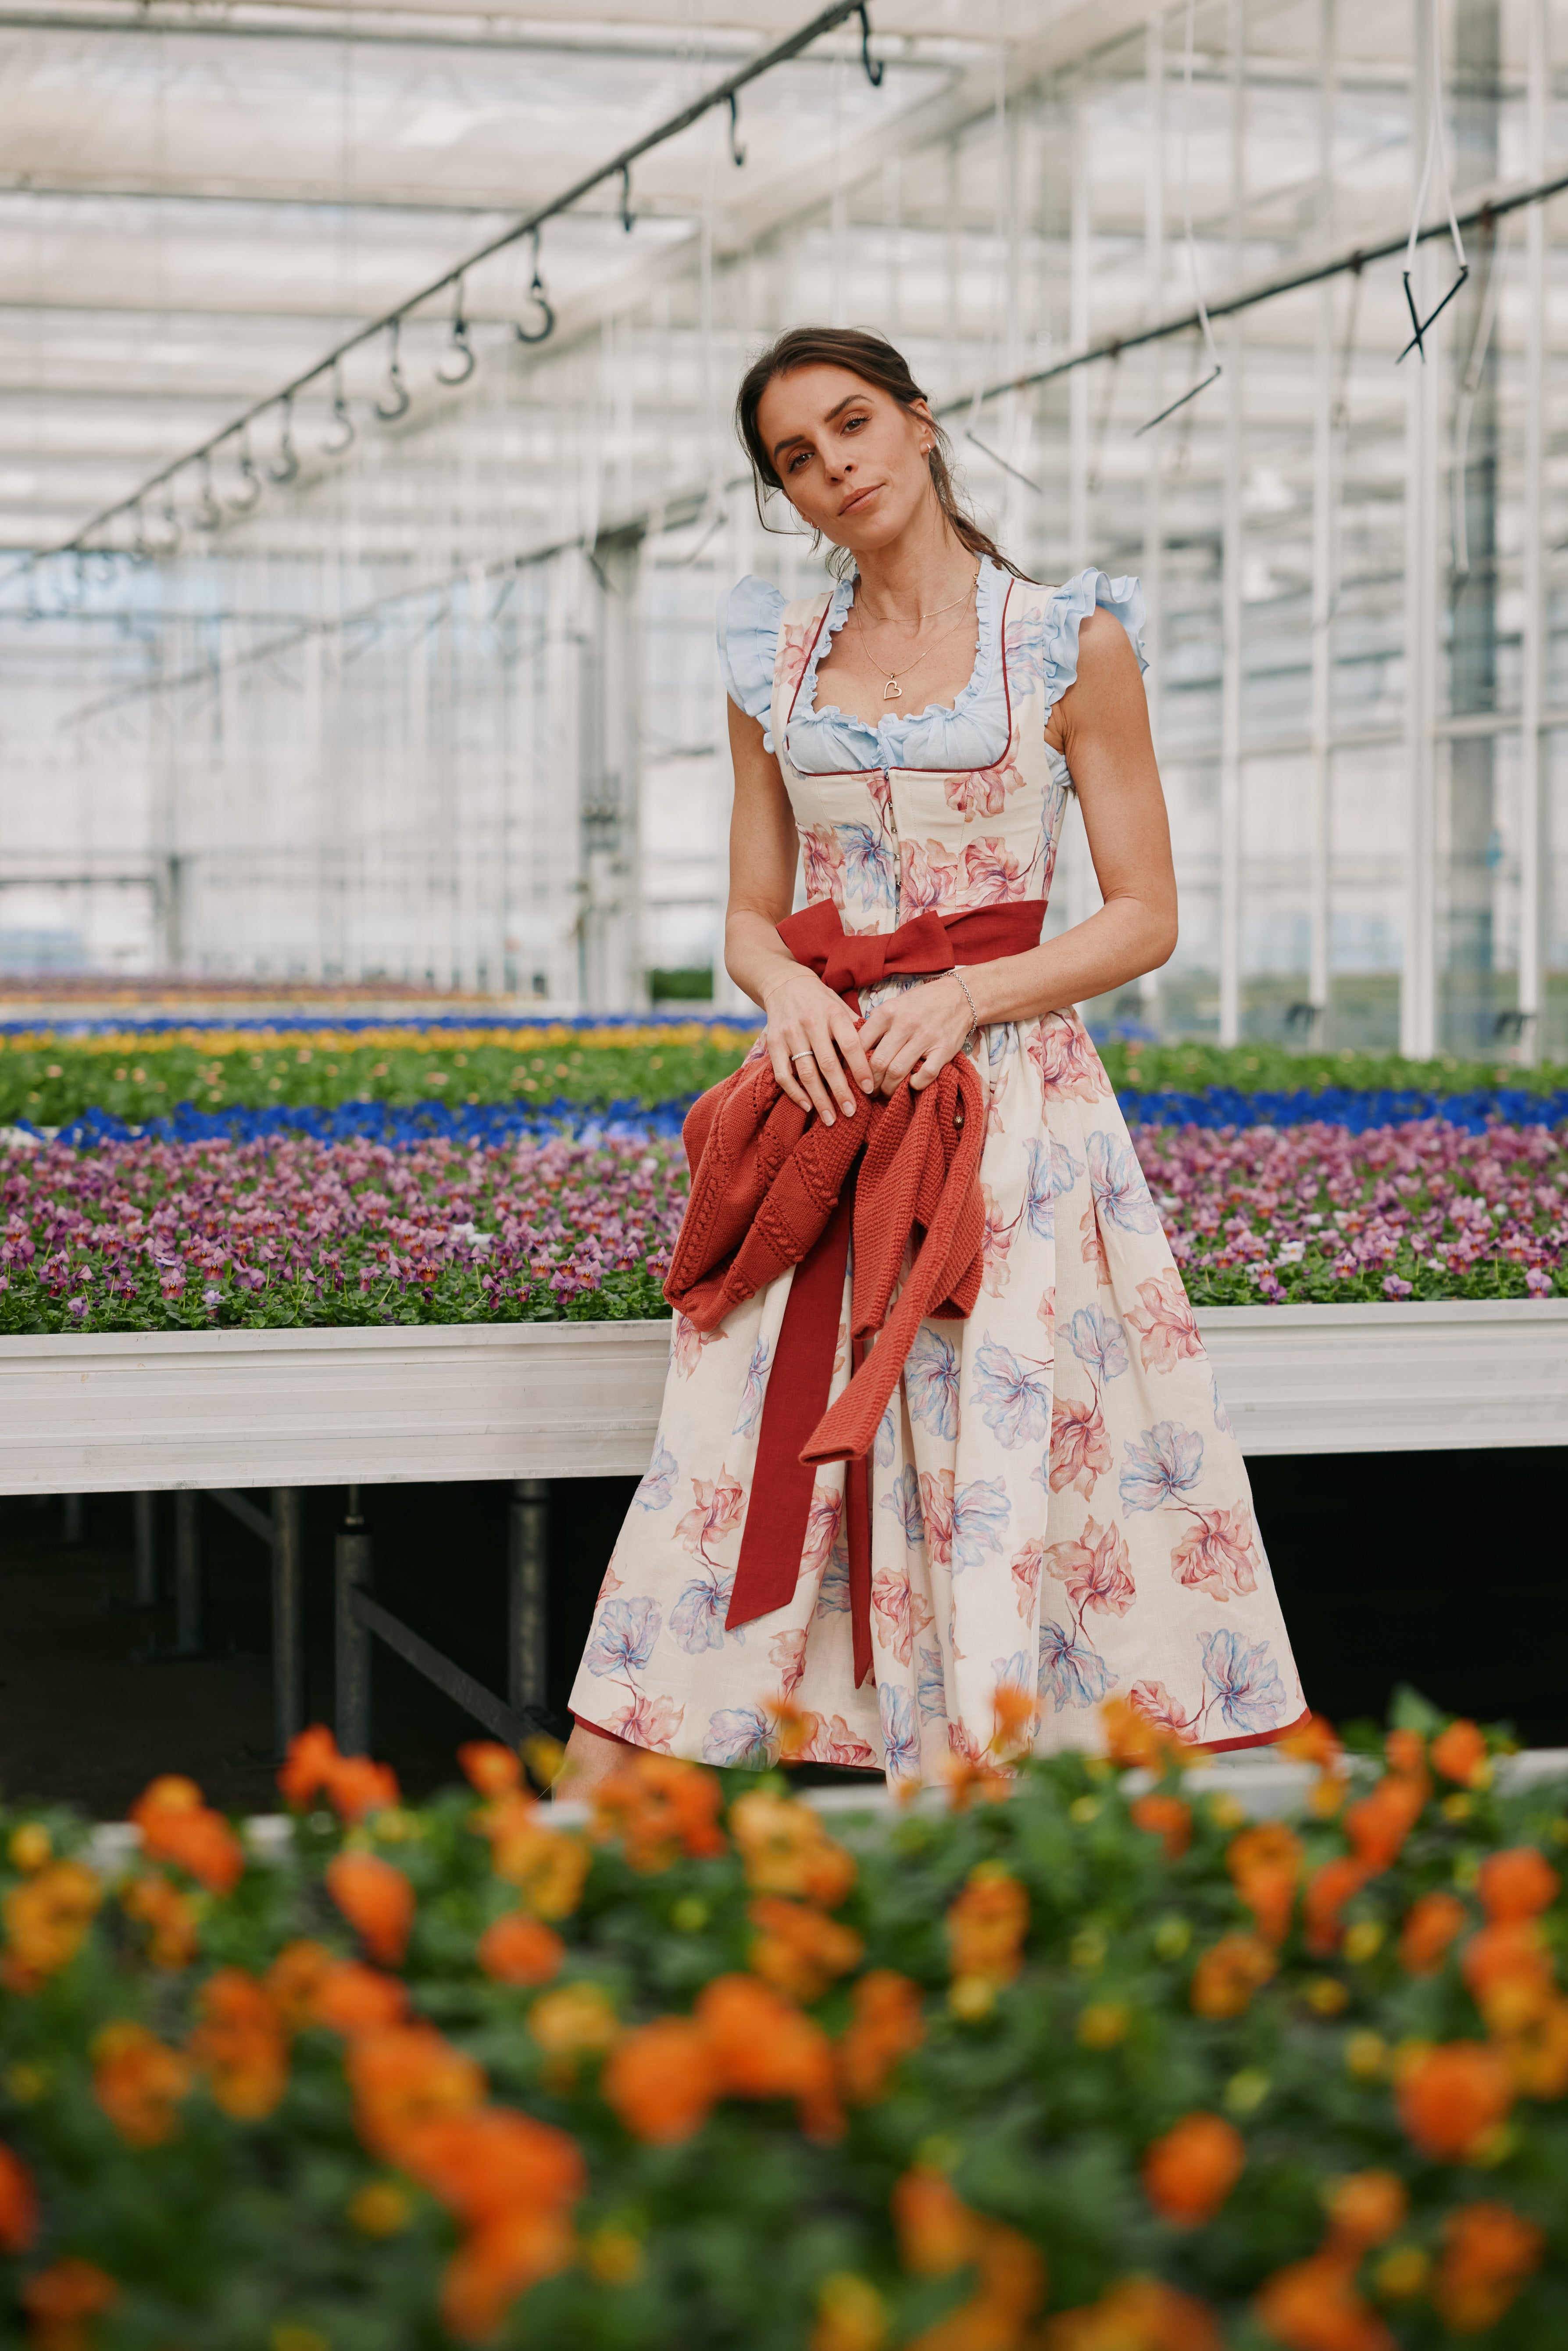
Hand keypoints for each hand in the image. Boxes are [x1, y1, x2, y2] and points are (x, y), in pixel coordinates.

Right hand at [761, 966, 875, 1125]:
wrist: (783, 983)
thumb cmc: (820, 1000)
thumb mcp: (840, 1005)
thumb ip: (856, 1028)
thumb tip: (878, 1053)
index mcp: (833, 1014)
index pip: (850, 1045)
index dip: (860, 1069)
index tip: (870, 1089)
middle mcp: (811, 1024)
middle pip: (828, 1064)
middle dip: (841, 1092)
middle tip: (851, 1113)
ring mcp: (790, 1034)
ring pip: (806, 1073)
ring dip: (819, 1099)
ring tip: (831, 1119)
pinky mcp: (773, 1043)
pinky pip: (783, 1074)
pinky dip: (795, 1093)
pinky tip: (807, 1106)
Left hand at [857, 972, 973, 1094]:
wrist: (960, 995)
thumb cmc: (922, 1003)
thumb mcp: (894, 1005)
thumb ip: (876, 1025)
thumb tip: (855, 1051)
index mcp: (887, 1012)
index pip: (860, 1044)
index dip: (853, 1066)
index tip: (853, 1076)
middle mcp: (905, 1023)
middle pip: (878, 1062)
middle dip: (870, 1082)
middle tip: (868, 1091)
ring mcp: (926, 1037)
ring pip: (898, 1071)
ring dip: (888, 1088)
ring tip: (885, 1092)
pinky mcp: (944, 1048)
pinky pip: (926, 1074)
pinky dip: (916, 1084)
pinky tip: (911, 1084)